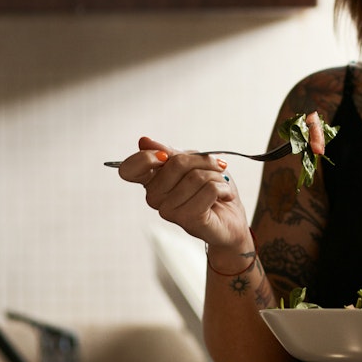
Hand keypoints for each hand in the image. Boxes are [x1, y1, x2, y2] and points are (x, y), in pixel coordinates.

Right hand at [116, 136, 249, 248]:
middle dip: (203, 161)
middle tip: (215, 169)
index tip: (166, 156)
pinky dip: (223, 188)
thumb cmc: (211, 190)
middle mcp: (154, 198)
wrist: (231, 219)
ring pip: (196, 177)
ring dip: (216, 176)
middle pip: (176, 163)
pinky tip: (225, 196)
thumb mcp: (192, 163)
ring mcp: (169, 211)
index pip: (130, 169)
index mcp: (151, 181)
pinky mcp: (188, 220)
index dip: (146, 158)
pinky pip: (209, 189)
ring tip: (220, 186)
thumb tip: (144, 141)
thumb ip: (170, 153)